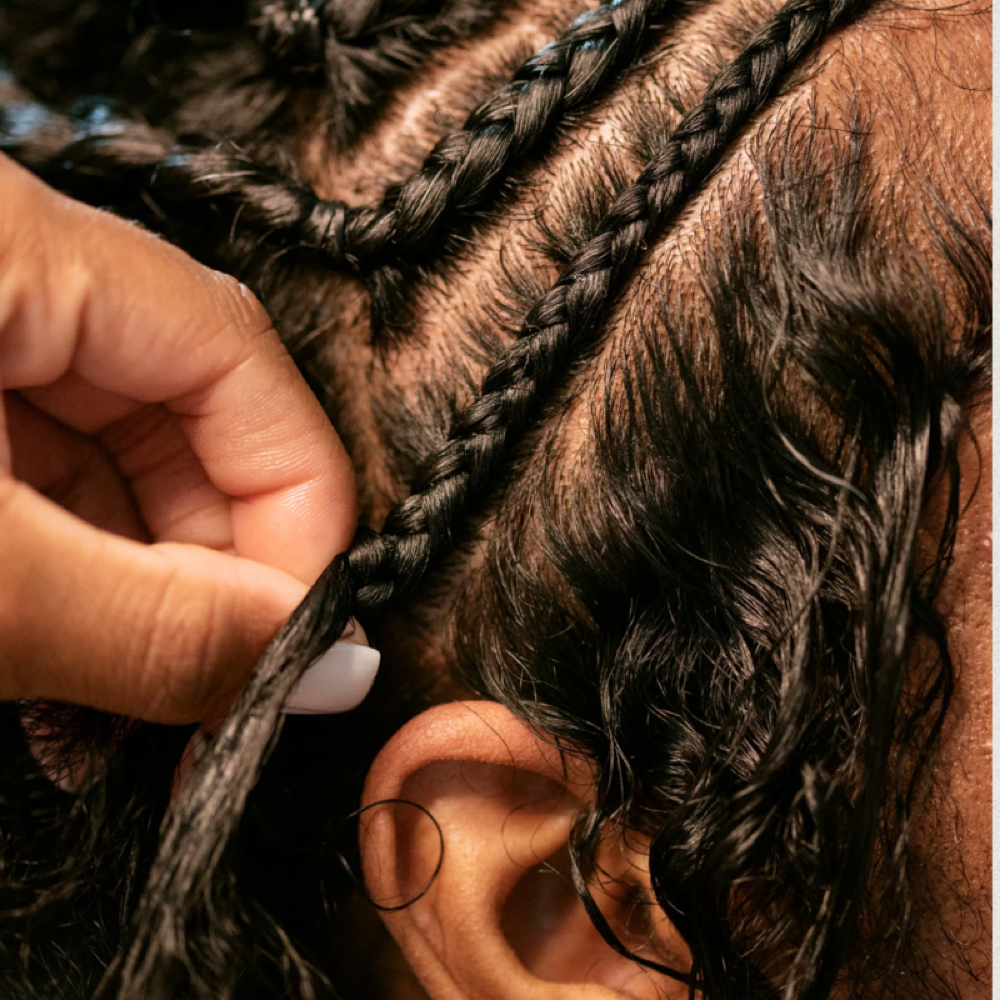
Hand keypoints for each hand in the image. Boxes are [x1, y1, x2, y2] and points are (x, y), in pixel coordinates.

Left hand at [0, 153, 356, 722]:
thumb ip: (148, 624)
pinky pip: (44, 484)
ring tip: (139, 695)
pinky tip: (73, 654)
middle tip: (222, 683)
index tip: (303, 635)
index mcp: (9, 243)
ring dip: (145, 589)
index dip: (296, 505)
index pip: (235, 356)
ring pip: (116, 462)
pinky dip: (73, 580)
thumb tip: (323, 670)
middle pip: (185, 415)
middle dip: (218, 564)